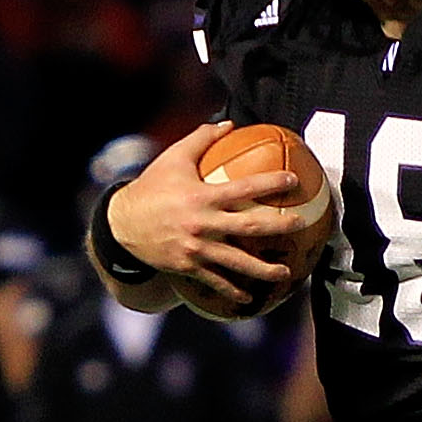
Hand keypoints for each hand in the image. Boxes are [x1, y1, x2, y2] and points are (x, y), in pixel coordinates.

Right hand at [105, 123, 305, 302]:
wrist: (121, 224)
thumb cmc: (151, 186)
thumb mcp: (173, 158)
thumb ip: (201, 138)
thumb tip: (229, 123)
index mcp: (202, 196)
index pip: (244, 188)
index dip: (270, 184)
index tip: (293, 181)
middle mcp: (202, 224)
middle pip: (249, 226)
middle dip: (278, 225)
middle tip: (300, 224)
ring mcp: (196, 248)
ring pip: (237, 262)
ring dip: (263, 269)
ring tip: (285, 273)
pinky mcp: (188, 266)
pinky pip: (214, 281)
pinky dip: (231, 291)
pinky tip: (248, 298)